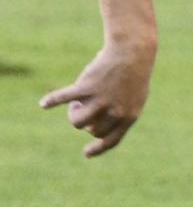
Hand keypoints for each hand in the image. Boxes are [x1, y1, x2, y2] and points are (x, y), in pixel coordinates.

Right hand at [40, 40, 155, 157]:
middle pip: (91, 129)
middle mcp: (115, 112)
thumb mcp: (135, 97)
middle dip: (87, 122)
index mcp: (129, 117)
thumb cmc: (135, 74)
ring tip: (76, 104)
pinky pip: (64, 98)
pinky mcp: (87, 87)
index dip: (97, 148)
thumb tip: (98, 127)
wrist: (132, 52)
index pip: (111, 140)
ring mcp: (100, 100)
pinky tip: (43, 103)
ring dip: (74, 114)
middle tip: (87, 107)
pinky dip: (52, 101)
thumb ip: (121, 113)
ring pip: (77, 121)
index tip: (86, 153)